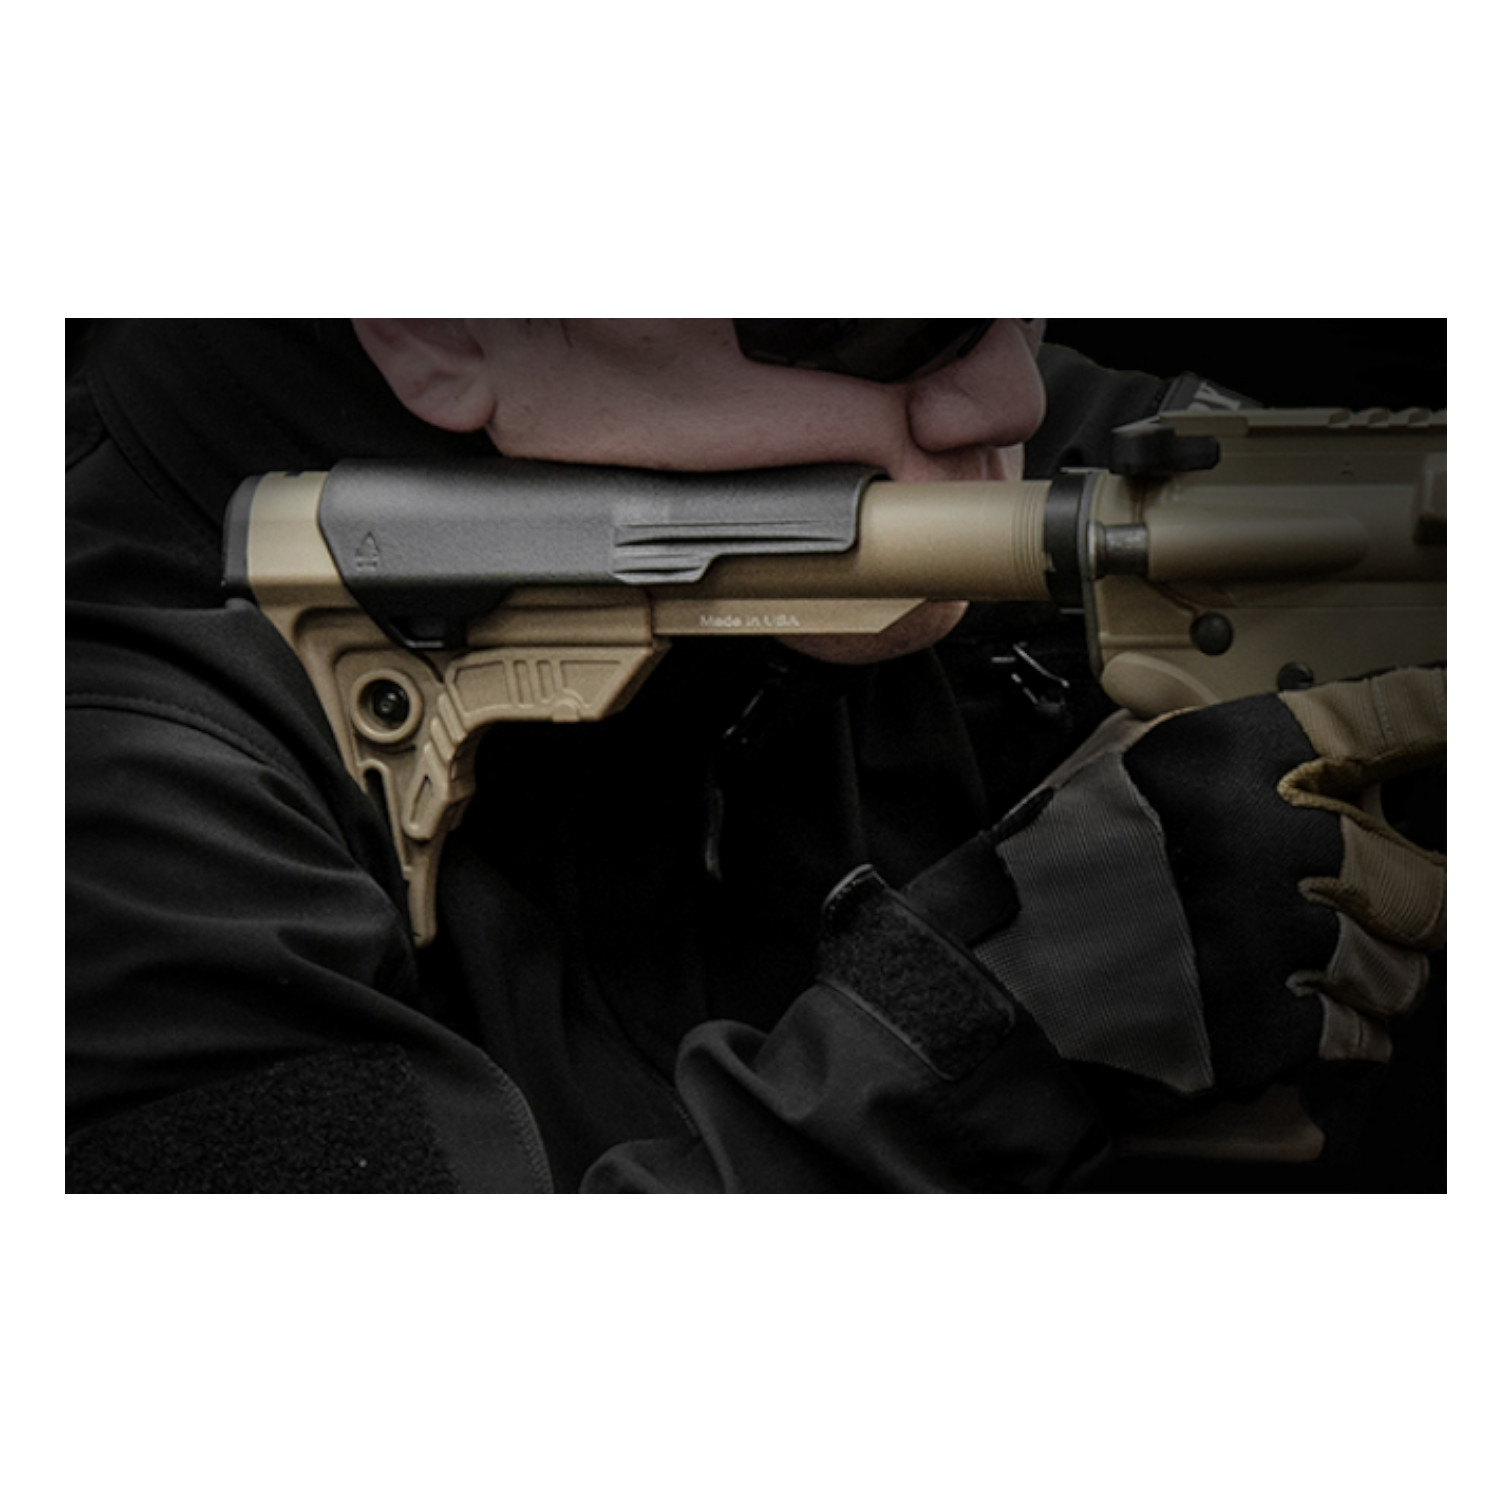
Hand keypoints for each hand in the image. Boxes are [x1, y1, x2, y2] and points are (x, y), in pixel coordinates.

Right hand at [905, 667, 1445, 1161]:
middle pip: (1416, 869)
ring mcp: (1273, 936)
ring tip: (1306, 966)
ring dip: (1367, 969)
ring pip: (1398, 961)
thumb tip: (1179, 688)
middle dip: (1397, 894)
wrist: (975, 994)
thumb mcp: (1093, 771)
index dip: (1436, 718)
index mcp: (1226, 755)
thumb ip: (1169, 725)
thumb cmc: (1027, 883)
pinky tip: (1290, 1015)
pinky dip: (1338, 1033)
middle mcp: (1263, 837)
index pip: (1383, 719)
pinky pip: (1360, 1034)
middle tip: (1357, 902)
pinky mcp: (1267, 1028)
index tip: (1457, 722)